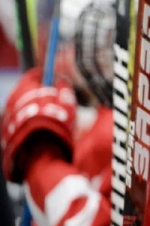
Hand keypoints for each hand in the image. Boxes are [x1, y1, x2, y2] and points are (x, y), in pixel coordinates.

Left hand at [1, 68, 76, 182]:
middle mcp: (12, 99)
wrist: (39, 151)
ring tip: (47, 119)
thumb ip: (64, 88)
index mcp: (25, 88)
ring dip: (32, 109)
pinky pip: (19, 121)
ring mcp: (7, 116)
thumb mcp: (67, 102)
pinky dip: (27, 122)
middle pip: (25, 91)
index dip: (44, 75)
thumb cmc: (54, 122)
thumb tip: (61, 83)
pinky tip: (39, 130)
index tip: (52, 78)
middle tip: (53, 100)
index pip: (33, 74)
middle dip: (38, 94)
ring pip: (22, 107)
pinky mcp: (5, 131)